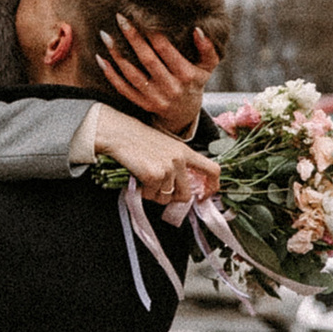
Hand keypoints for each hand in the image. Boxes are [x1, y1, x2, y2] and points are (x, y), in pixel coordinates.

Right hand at [92, 107, 219, 212]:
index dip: (213, 185)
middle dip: (172, 198)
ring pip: (166, 198)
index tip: (207, 194)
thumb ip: (176, 163)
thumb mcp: (164, 146)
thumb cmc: (137, 139)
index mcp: (184, 151)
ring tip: (144, 179)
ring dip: (154, 194)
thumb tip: (179, 188)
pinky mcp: (154, 175)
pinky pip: (151, 196)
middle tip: (158, 191)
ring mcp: (168, 168)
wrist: (119, 133)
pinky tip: (138, 179)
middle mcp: (179, 160)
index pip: (211, 169)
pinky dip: (143, 192)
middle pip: (186, 194)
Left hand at [94, 14, 219, 136]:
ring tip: (106, 35)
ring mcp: (155, 98)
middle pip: (148, 60)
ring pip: (132, 75)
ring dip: (117, 55)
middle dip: (133, 37)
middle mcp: (170, 88)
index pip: (166, 51)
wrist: (185, 112)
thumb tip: (197, 29)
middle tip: (120, 18)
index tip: (142, 14)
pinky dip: (111, 75)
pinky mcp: (142, 104)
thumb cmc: (195, 79)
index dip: (153, 33)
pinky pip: (123, 89)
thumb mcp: (208, 66)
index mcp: (186, 75)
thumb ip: (207, 48)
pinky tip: (101, 58)